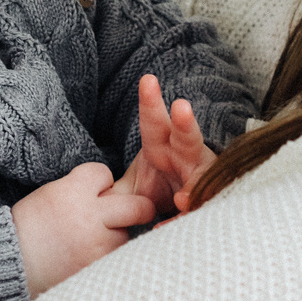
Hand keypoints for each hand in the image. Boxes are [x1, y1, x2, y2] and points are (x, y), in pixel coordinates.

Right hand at [12, 162, 153, 296]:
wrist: (11, 262)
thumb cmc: (30, 226)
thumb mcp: (51, 193)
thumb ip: (82, 189)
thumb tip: (113, 192)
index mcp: (73, 191)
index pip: (105, 174)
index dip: (100, 182)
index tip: (93, 191)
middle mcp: (90, 216)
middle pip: (138, 206)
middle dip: (139, 207)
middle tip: (137, 211)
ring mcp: (97, 245)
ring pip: (126, 234)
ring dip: (115, 235)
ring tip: (89, 240)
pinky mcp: (97, 267)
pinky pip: (115, 257)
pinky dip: (106, 255)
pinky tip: (86, 254)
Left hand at [114, 74, 216, 214]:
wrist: (179, 213)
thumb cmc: (157, 192)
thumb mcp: (133, 189)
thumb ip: (116, 192)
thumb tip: (93, 199)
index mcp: (163, 146)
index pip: (154, 123)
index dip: (151, 103)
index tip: (147, 80)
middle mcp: (186, 156)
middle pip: (187, 137)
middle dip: (185, 123)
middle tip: (181, 107)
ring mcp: (200, 176)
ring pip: (203, 174)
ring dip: (196, 184)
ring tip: (182, 199)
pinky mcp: (209, 197)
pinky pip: (201, 206)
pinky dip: (189, 214)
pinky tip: (180, 220)